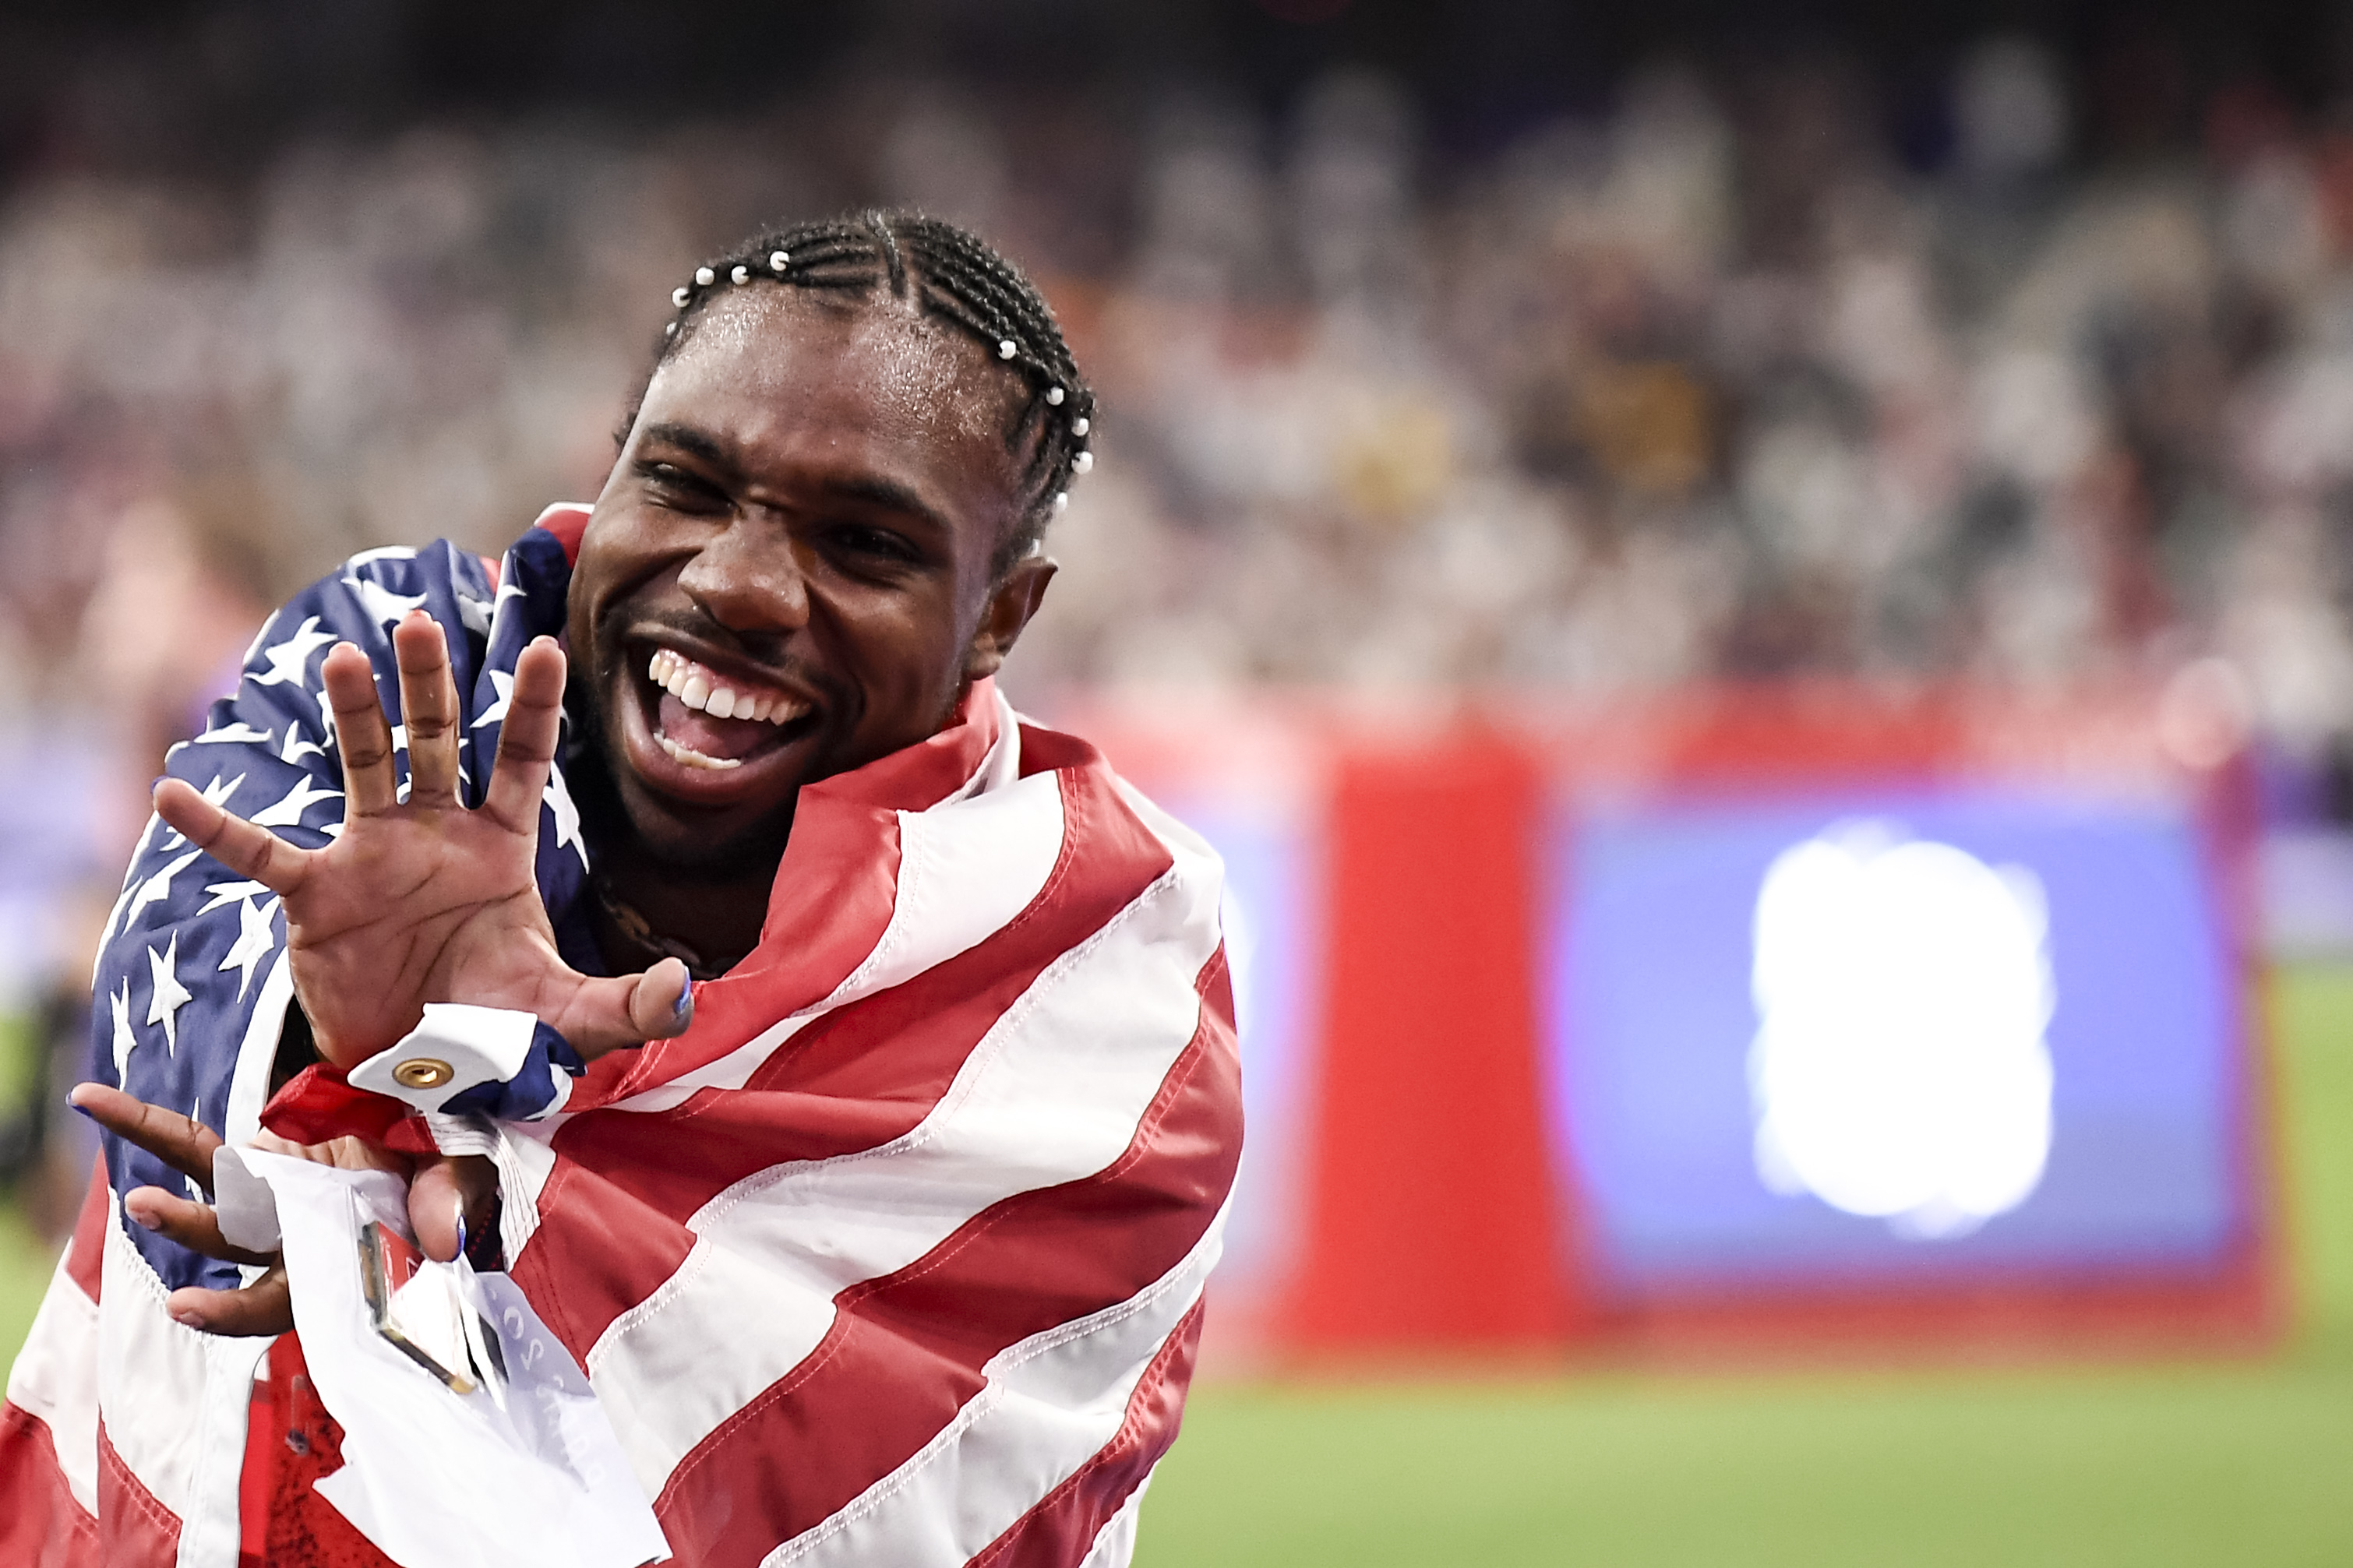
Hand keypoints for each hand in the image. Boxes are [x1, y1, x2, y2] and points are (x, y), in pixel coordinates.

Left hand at [72, 1082, 496, 1335]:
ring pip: (213, 1208)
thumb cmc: (451, 1171)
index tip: (183, 1308)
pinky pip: (195, 1146)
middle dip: (199, 1248)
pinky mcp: (256, 1159)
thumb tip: (438, 1240)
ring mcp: (271, 1201)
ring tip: (138, 1196)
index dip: (231, 1311)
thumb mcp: (469, 1179)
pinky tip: (95, 1103)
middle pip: (239, 1251)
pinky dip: (146, 1127)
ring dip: (172, 1207)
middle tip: (159, 1243)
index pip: (281, 1300)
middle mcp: (295, 1240)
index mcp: (342, 1257)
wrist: (433, 1122)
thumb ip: (455, 1203)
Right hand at [152, 612, 689, 1068]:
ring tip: (347, 656)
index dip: (531, 707)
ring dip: (354, 714)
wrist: (418, 1073)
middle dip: (432, 683)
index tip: (543, 645)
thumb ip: (632, 1004)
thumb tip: (689, 993)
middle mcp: (435, 834)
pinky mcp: (318, 898)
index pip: (520, 760)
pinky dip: (219, 828)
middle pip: (438, 740)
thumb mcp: (570, 1019)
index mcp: (500, 847)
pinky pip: (262, 855)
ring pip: (364, 766)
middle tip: (426, 622)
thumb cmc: (494, 1030)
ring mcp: (372, 856)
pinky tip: (172, 794)